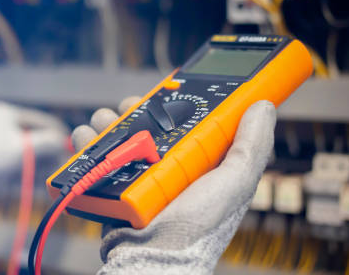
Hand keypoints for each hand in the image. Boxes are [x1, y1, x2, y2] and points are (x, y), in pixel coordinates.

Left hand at [0, 101, 68, 200]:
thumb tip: (61, 140)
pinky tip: (38, 185)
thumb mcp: (23, 147)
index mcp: (3, 113)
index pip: (37, 120)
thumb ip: (46, 143)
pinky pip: (11, 167)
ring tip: (54, 176)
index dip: (55, 132)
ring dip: (37, 166)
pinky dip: (24, 175)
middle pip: (29, 139)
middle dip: (47, 153)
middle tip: (62, 163)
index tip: (70, 144)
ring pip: (21, 155)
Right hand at [72, 99, 275, 273]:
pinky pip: (94, 158)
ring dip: (104, 123)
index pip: (181, 120)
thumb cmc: (198, 228)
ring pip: (114, 136)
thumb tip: (263, 106)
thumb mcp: (235, 184)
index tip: (163, 91)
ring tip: (102, 123)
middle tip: (126, 107)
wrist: (155, 257)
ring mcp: (134, 178)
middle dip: (131, 109)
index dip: (171, 102)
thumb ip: (252, 146)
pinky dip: (85, 144)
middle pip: (142, 124)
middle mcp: (162, 168)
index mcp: (194, 163)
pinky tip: (85, 139)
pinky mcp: (110, 188)